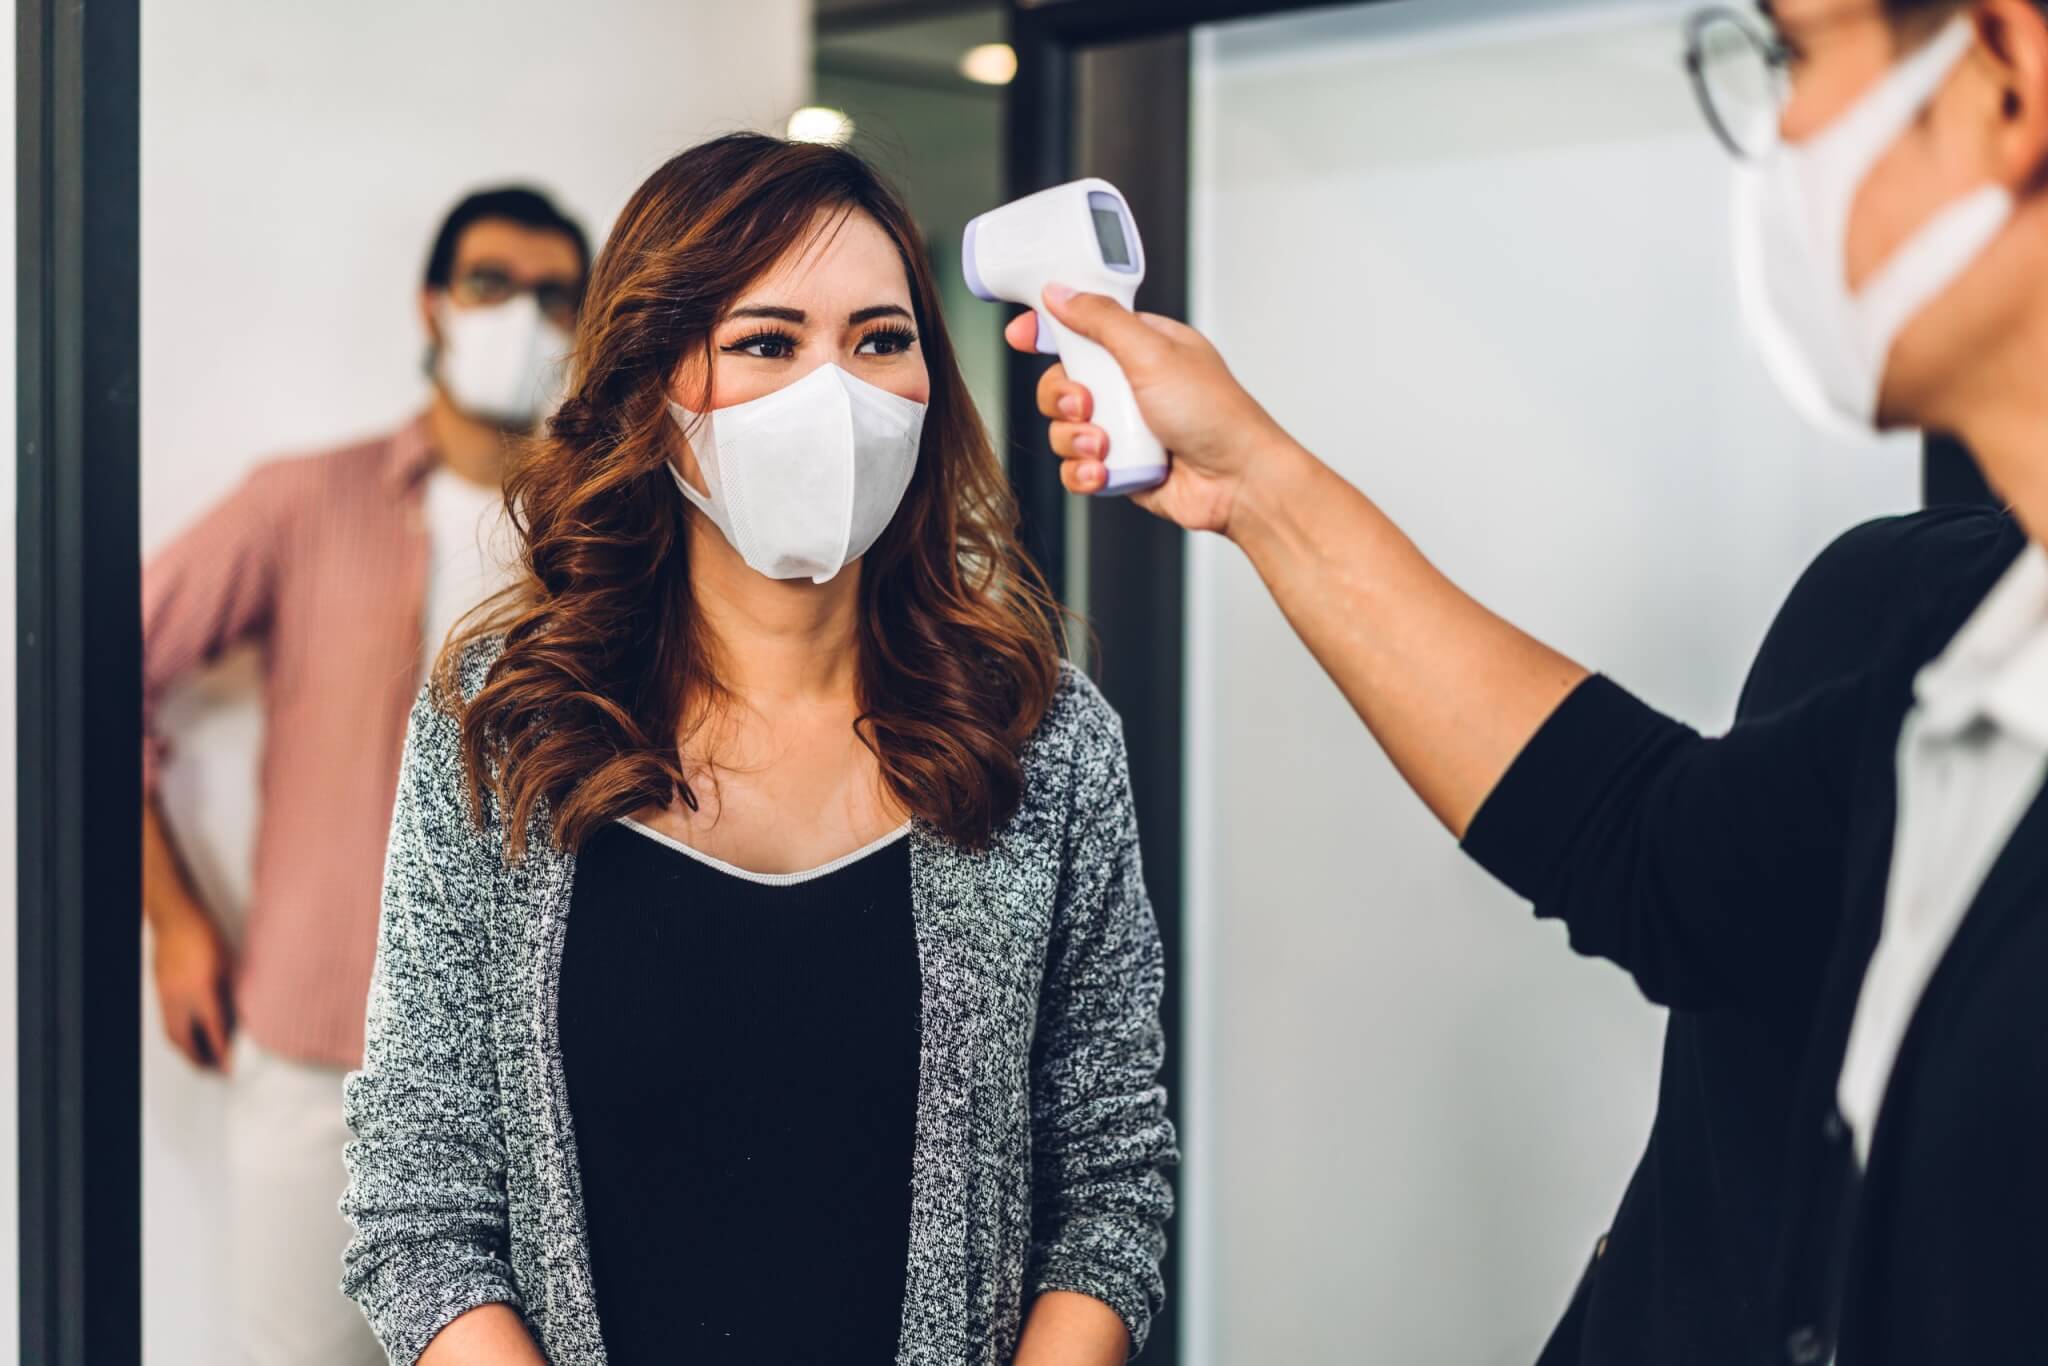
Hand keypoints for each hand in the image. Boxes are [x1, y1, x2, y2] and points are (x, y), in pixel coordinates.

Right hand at [152, 909, 233, 1071]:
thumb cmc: (205, 934)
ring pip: (172, 1034)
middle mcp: (180, 997)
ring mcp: (166, 995)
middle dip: (199, 1058)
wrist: (176, 918)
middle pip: (185, 1041)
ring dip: (186, 1049)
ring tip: (202, 1056)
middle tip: (214, 1067)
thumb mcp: (230, 964)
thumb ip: (233, 993)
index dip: (222, 1052)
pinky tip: (189, 1034)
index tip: (230, 1065)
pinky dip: (177, 1034)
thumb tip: (241, 1016)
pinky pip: (166, 1021)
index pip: (213, 1032)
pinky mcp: (159, 991)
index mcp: (202, 990)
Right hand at [1005, 287, 1296, 536]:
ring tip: (1104, 446)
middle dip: (1062, 397)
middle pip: (1061, 380)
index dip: (1047, 330)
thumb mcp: (1153, 352)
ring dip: (1074, 439)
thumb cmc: (1214, 414)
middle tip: (1086, 405)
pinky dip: (1083, 472)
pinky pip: (1075, 467)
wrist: (1238, 482)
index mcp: (1141, 346)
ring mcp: (1123, 427)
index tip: (1021, 336)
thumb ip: (1101, 320)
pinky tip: (1105, 472)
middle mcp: (1129, 384)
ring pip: (1063, 428)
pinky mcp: (1119, 466)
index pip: (1082, 327)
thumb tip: (1059, 292)